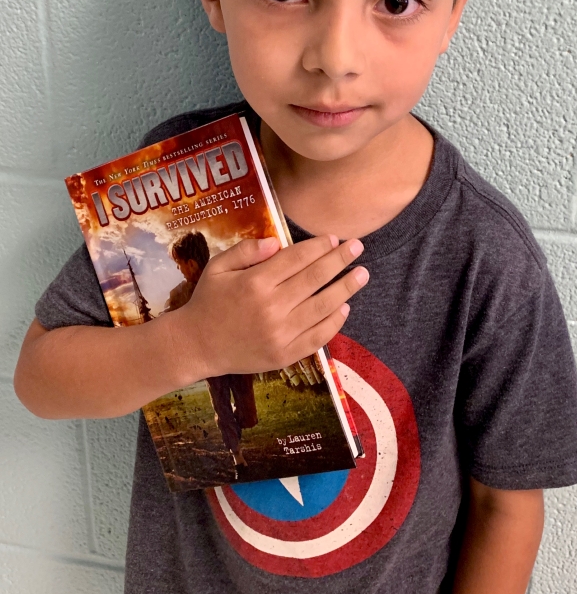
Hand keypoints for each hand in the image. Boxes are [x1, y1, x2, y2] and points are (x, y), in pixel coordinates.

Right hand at [169, 235, 367, 377]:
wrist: (196, 346)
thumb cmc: (208, 301)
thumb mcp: (218, 267)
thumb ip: (247, 250)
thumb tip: (279, 242)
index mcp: (255, 283)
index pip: (296, 258)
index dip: (318, 247)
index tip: (333, 238)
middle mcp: (271, 307)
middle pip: (315, 279)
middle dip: (340, 260)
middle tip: (358, 247)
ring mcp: (280, 334)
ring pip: (322, 307)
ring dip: (346, 288)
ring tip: (363, 274)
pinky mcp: (285, 355)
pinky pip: (317, 337)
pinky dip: (334, 322)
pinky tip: (345, 307)